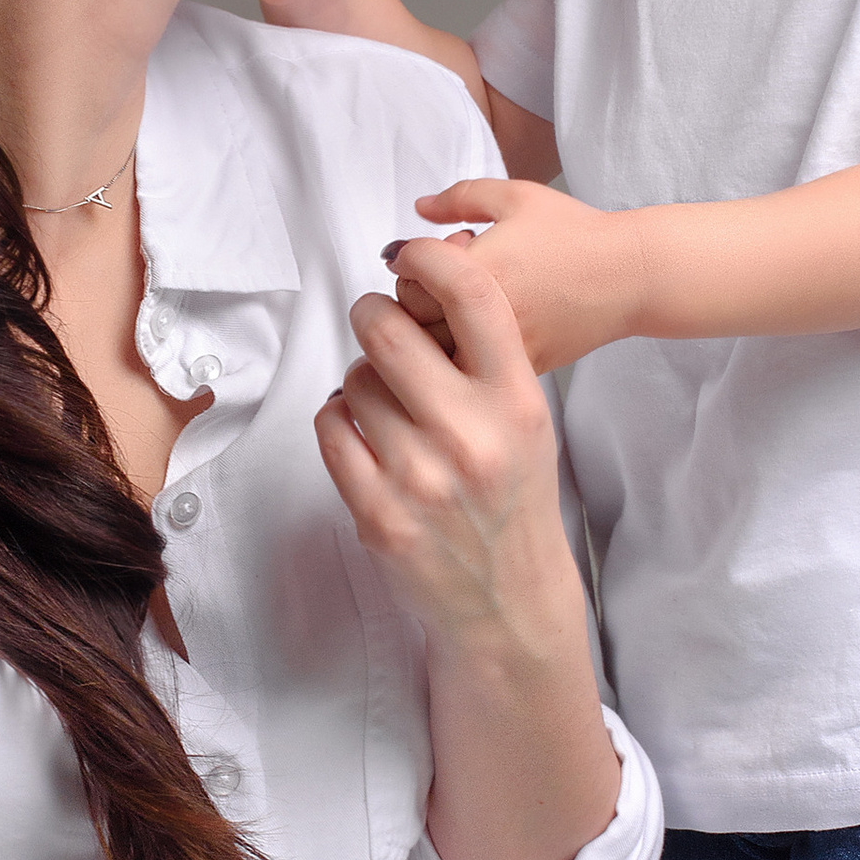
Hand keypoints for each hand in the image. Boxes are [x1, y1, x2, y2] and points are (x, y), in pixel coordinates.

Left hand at [316, 232, 575, 652]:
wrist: (511, 602)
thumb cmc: (513, 499)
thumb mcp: (527, 424)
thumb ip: (482, 364)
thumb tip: (414, 295)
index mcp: (517, 403)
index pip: (474, 297)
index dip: (433, 259)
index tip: (413, 257)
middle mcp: (472, 436)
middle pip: (386, 329)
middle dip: (373, 316)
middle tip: (377, 324)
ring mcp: (422, 478)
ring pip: (353, 380)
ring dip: (359, 382)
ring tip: (388, 408)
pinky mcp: (379, 514)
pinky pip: (331, 428)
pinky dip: (338, 421)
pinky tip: (363, 434)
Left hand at [401, 179, 650, 372]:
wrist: (630, 276)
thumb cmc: (577, 232)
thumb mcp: (515, 197)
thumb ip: (459, 196)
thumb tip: (419, 208)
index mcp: (480, 272)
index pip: (408, 284)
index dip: (410, 267)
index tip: (422, 256)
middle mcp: (488, 319)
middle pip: (416, 326)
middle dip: (417, 300)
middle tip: (435, 282)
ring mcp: (507, 351)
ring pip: (440, 358)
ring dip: (434, 332)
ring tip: (451, 307)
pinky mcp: (523, 370)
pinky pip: (472, 376)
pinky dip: (463, 356)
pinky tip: (475, 329)